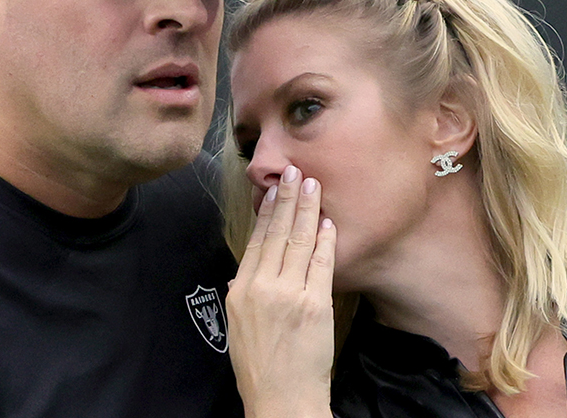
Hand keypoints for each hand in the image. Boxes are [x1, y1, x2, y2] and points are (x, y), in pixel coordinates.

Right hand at [227, 165, 335, 417]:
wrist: (281, 398)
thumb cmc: (260, 366)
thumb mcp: (239, 325)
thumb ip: (245, 293)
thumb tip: (246, 270)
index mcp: (240, 291)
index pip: (255, 241)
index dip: (266, 213)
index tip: (273, 189)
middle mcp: (261, 288)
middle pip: (275, 234)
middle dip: (286, 198)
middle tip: (294, 171)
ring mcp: (288, 295)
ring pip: (298, 242)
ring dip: (306, 210)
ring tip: (312, 185)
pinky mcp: (314, 305)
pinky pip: (320, 264)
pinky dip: (324, 240)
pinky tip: (327, 222)